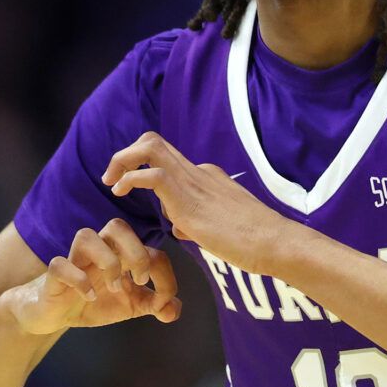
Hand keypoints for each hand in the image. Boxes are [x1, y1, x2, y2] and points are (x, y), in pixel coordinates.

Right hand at [8, 219, 181, 334]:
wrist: (54, 315)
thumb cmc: (95, 302)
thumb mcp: (131, 306)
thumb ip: (156, 305)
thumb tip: (173, 309)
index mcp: (122, 254)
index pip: (151, 250)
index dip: (164, 274)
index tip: (162, 301)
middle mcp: (100, 251)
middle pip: (118, 226)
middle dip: (136, 252)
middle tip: (140, 280)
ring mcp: (75, 260)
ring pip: (86, 236)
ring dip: (107, 261)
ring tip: (114, 287)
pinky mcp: (54, 275)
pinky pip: (60, 264)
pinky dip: (79, 280)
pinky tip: (90, 297)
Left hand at [102, 132, 290, 272]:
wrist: (275, 243)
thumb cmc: (254, 242)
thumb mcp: (219, 229)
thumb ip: (195, 222)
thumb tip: (179, 227)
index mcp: (208, 177)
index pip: (169, 161)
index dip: (144, 171)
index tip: (130, 188)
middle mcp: (200, 172)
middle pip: (154, 143)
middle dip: (127, 155)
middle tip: (113, 177)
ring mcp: (194, 181)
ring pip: (149, 148)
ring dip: (122, 160)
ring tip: (111, 182)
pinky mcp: (188, 198)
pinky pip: (150, 174)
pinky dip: (130, 178)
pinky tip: (121, 192)